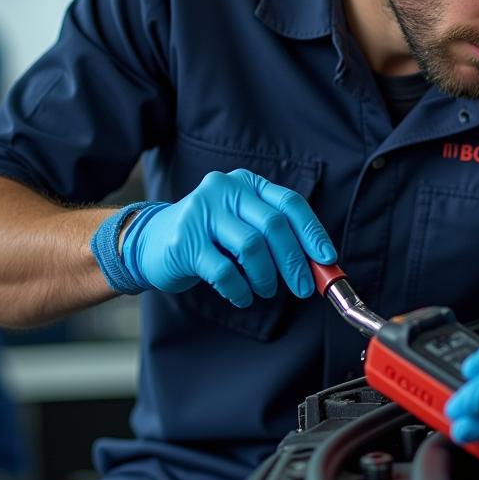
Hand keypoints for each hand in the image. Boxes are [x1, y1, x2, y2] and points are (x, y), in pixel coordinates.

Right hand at [120, 169, 335, 306]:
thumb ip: (278, 239)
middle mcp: (225, 190)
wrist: (151, 242)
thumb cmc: (210, 237)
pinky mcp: (184, 241)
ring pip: (251, 247)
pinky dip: (240, 289)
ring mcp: (202, 212)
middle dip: (295, 262)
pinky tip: (243, 296)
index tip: (327, 259)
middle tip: (304, 288)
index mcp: (246, 183)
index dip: (312, 233)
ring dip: (266, 276)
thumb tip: (320, 266)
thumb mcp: (244, 227)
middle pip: (274, 225)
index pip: (289, 203)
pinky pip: (224, 271)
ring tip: (266, 290)